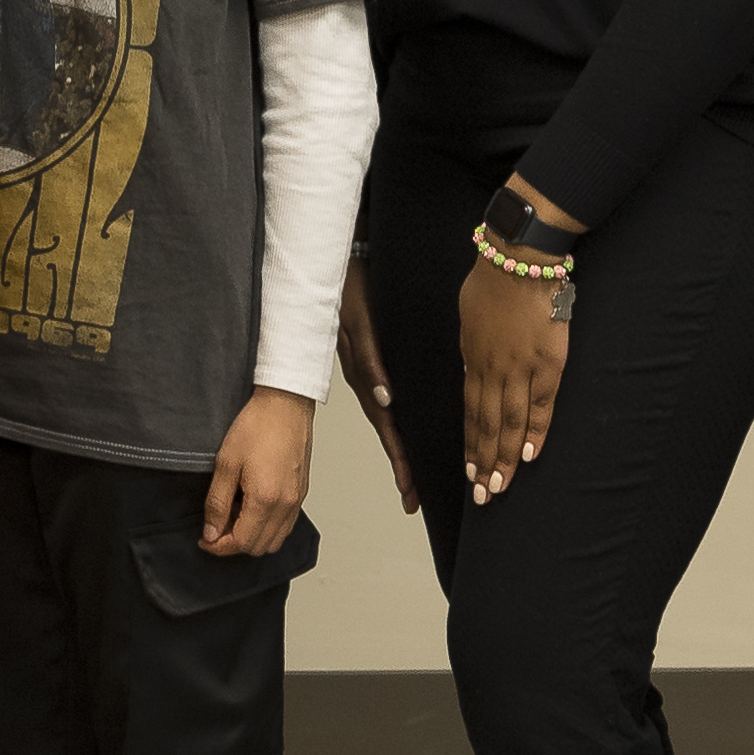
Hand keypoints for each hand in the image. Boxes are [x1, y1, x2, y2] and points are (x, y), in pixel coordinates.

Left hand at [200, 384, 315, 558]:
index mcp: (266, 500)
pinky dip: (267, 528)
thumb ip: (217, 503)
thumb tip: (211, 532)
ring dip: (252, 538)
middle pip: (259, 547)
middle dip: (234, 544)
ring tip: (231, 518)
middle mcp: (286, 506)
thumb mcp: (225, 464)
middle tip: (214, 528)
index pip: (242, 542)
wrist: (285, 405)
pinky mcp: (301, 493)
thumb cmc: (256, 426)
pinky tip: (250, 510)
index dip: (219, 547)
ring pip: (275, 540)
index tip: (204, 539)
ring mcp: (297, 501)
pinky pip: (285, 525)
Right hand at [338, 263, 416, 516]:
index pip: (386, 426)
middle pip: (387, 429)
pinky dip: (395, 418)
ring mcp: (367, 369)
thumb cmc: (349, 285)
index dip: (399, 459)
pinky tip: (403, 425)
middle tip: (414, 497)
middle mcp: (367, 377)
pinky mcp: (371, 356)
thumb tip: (385, 397)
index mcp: (365, 375)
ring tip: (410, 474)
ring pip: (386, 416)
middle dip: (400, 464)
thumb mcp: (357, 320)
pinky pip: (385, 397)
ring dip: (398, 445)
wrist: (338, 257)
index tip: (411, 490)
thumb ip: (369, 358)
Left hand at [456, 252, 569, 501]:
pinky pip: (541, 405)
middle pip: (487, 426)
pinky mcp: (548, 364)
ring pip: (510, 423)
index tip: (469, 471)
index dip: (471, 444)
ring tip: (500, 486)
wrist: (518, 263)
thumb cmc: (491, 284)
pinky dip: (535, 431)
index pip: (470, 413)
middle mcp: (494, 371)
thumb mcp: (469, 320)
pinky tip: (528, 455)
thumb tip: (475, 372)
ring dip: (504, 458)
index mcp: (473, 361)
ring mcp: (521, 370)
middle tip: (482, 495)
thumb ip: (473, 351)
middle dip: (483, 463)